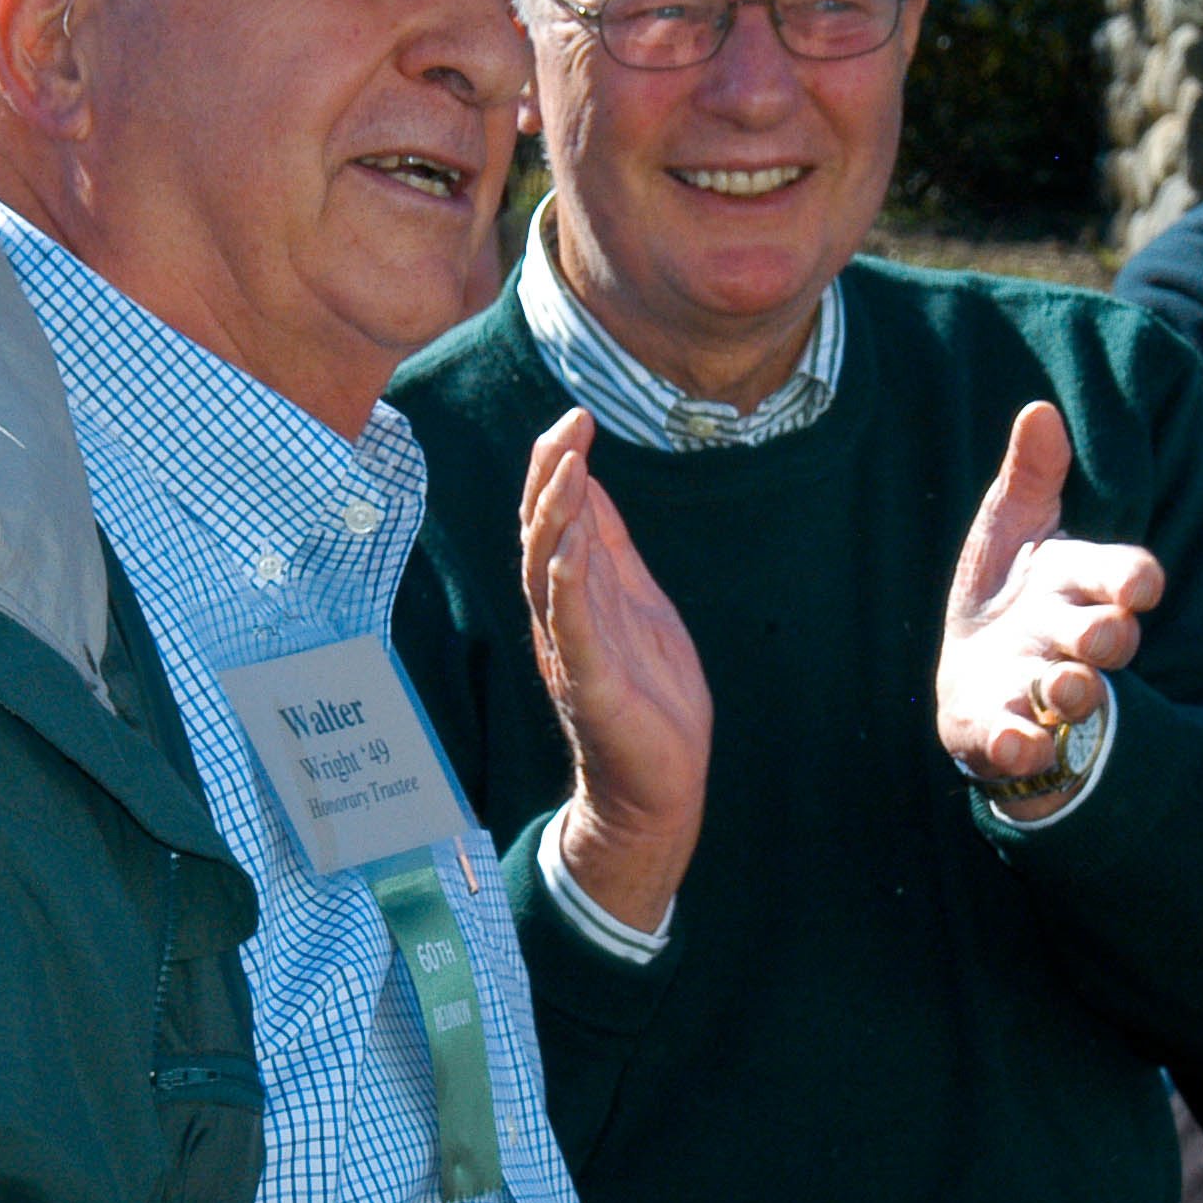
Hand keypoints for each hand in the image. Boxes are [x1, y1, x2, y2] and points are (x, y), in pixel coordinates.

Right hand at [521, 408, 710, 930]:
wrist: (660, 786)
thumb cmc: (649, 699)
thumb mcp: (637, 603)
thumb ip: (612, 549)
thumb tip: (593, 483)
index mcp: (576, 596)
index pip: (555, 519)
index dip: (560, 467)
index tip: (576, 417)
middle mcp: (560, 617)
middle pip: (542, 534)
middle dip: (552, 476)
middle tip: (569, 424)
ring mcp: (570, 649)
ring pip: (546, 572)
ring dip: (556, 516)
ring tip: (569, 466)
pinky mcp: (589, 683)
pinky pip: (570, 628)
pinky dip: (566, 584)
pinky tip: (571, 546)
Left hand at [936, 402, 1164, 822]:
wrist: (972, 679)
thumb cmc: (1006, 592)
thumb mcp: (1013, 527)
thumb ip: (1030, 475)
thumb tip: (1039, 411)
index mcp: (1078, 584)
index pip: (1125, 576)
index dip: (1134, 581)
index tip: (1139, 586)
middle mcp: (1070, 640)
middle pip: (1107, 636)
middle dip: (1108, 635)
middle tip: (1104, 638)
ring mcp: (1042, 690)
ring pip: (1074, 691)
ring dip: (1073, 688)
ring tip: (1066, 687)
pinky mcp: (1007, 732)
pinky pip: (1021, 744)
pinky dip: (1022, 746)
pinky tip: (1018, 744)